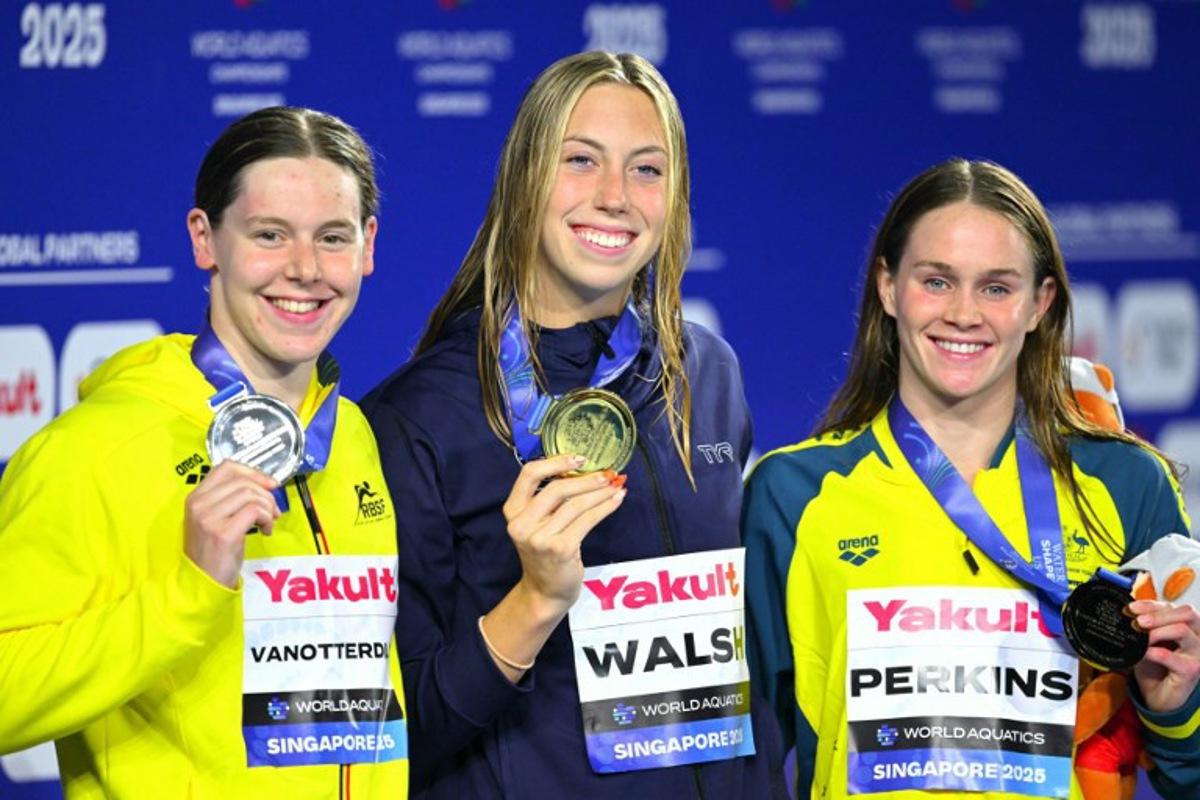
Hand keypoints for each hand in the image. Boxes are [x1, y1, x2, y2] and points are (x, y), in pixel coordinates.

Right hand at [183, 461, 279, 587]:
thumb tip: (265, 484)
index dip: (253, 472)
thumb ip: (231, 499)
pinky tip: (266, 531)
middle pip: (243, 482)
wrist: (201, 582)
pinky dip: (267, 518)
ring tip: (268, 522)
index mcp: (196, 497)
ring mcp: (209, 518)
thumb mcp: (214, 519)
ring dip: (268, 507)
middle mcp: (199, 504)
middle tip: (273, 510)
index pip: (226, 467)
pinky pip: (255, 511)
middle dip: (266, 494)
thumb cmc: (212, 551)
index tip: (269, 483)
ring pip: (250, 494)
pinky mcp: (223, 533)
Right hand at [502, 454, 625, 618]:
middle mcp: (522, 524)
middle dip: (586, 479)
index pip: (529, 474)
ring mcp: (540, 538)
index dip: (555, 462)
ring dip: (600, 493)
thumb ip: (549, 501)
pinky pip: (587, 520)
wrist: (545, 591)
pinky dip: (605, 508)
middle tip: (607, 474)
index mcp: (513, 511)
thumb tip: (585, 471)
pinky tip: (616, 500)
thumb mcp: (536, 524)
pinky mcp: (560, 549)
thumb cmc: (544, 554)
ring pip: (575, 505)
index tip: (579, 458)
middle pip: (556, 488)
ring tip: (616, 485)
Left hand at [1130, 598, 1199, 711]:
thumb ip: (1145, 627)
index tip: (1132, 608)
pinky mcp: (1191, 670)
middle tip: (1138, 621)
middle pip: (1187, 613)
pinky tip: (1144, 653)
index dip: (1152, 605)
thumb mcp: (1149, 641)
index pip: (1175, 607)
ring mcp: (1197, 654)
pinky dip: (1154, 652)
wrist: (1159, 695)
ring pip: (1182, 630)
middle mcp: (1197, 637)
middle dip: (1158, 614)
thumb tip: (1129, 612)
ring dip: (1157, 631)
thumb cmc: (1156, 666)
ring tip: (1141, 636)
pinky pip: (1172, 657)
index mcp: (1188, 626)